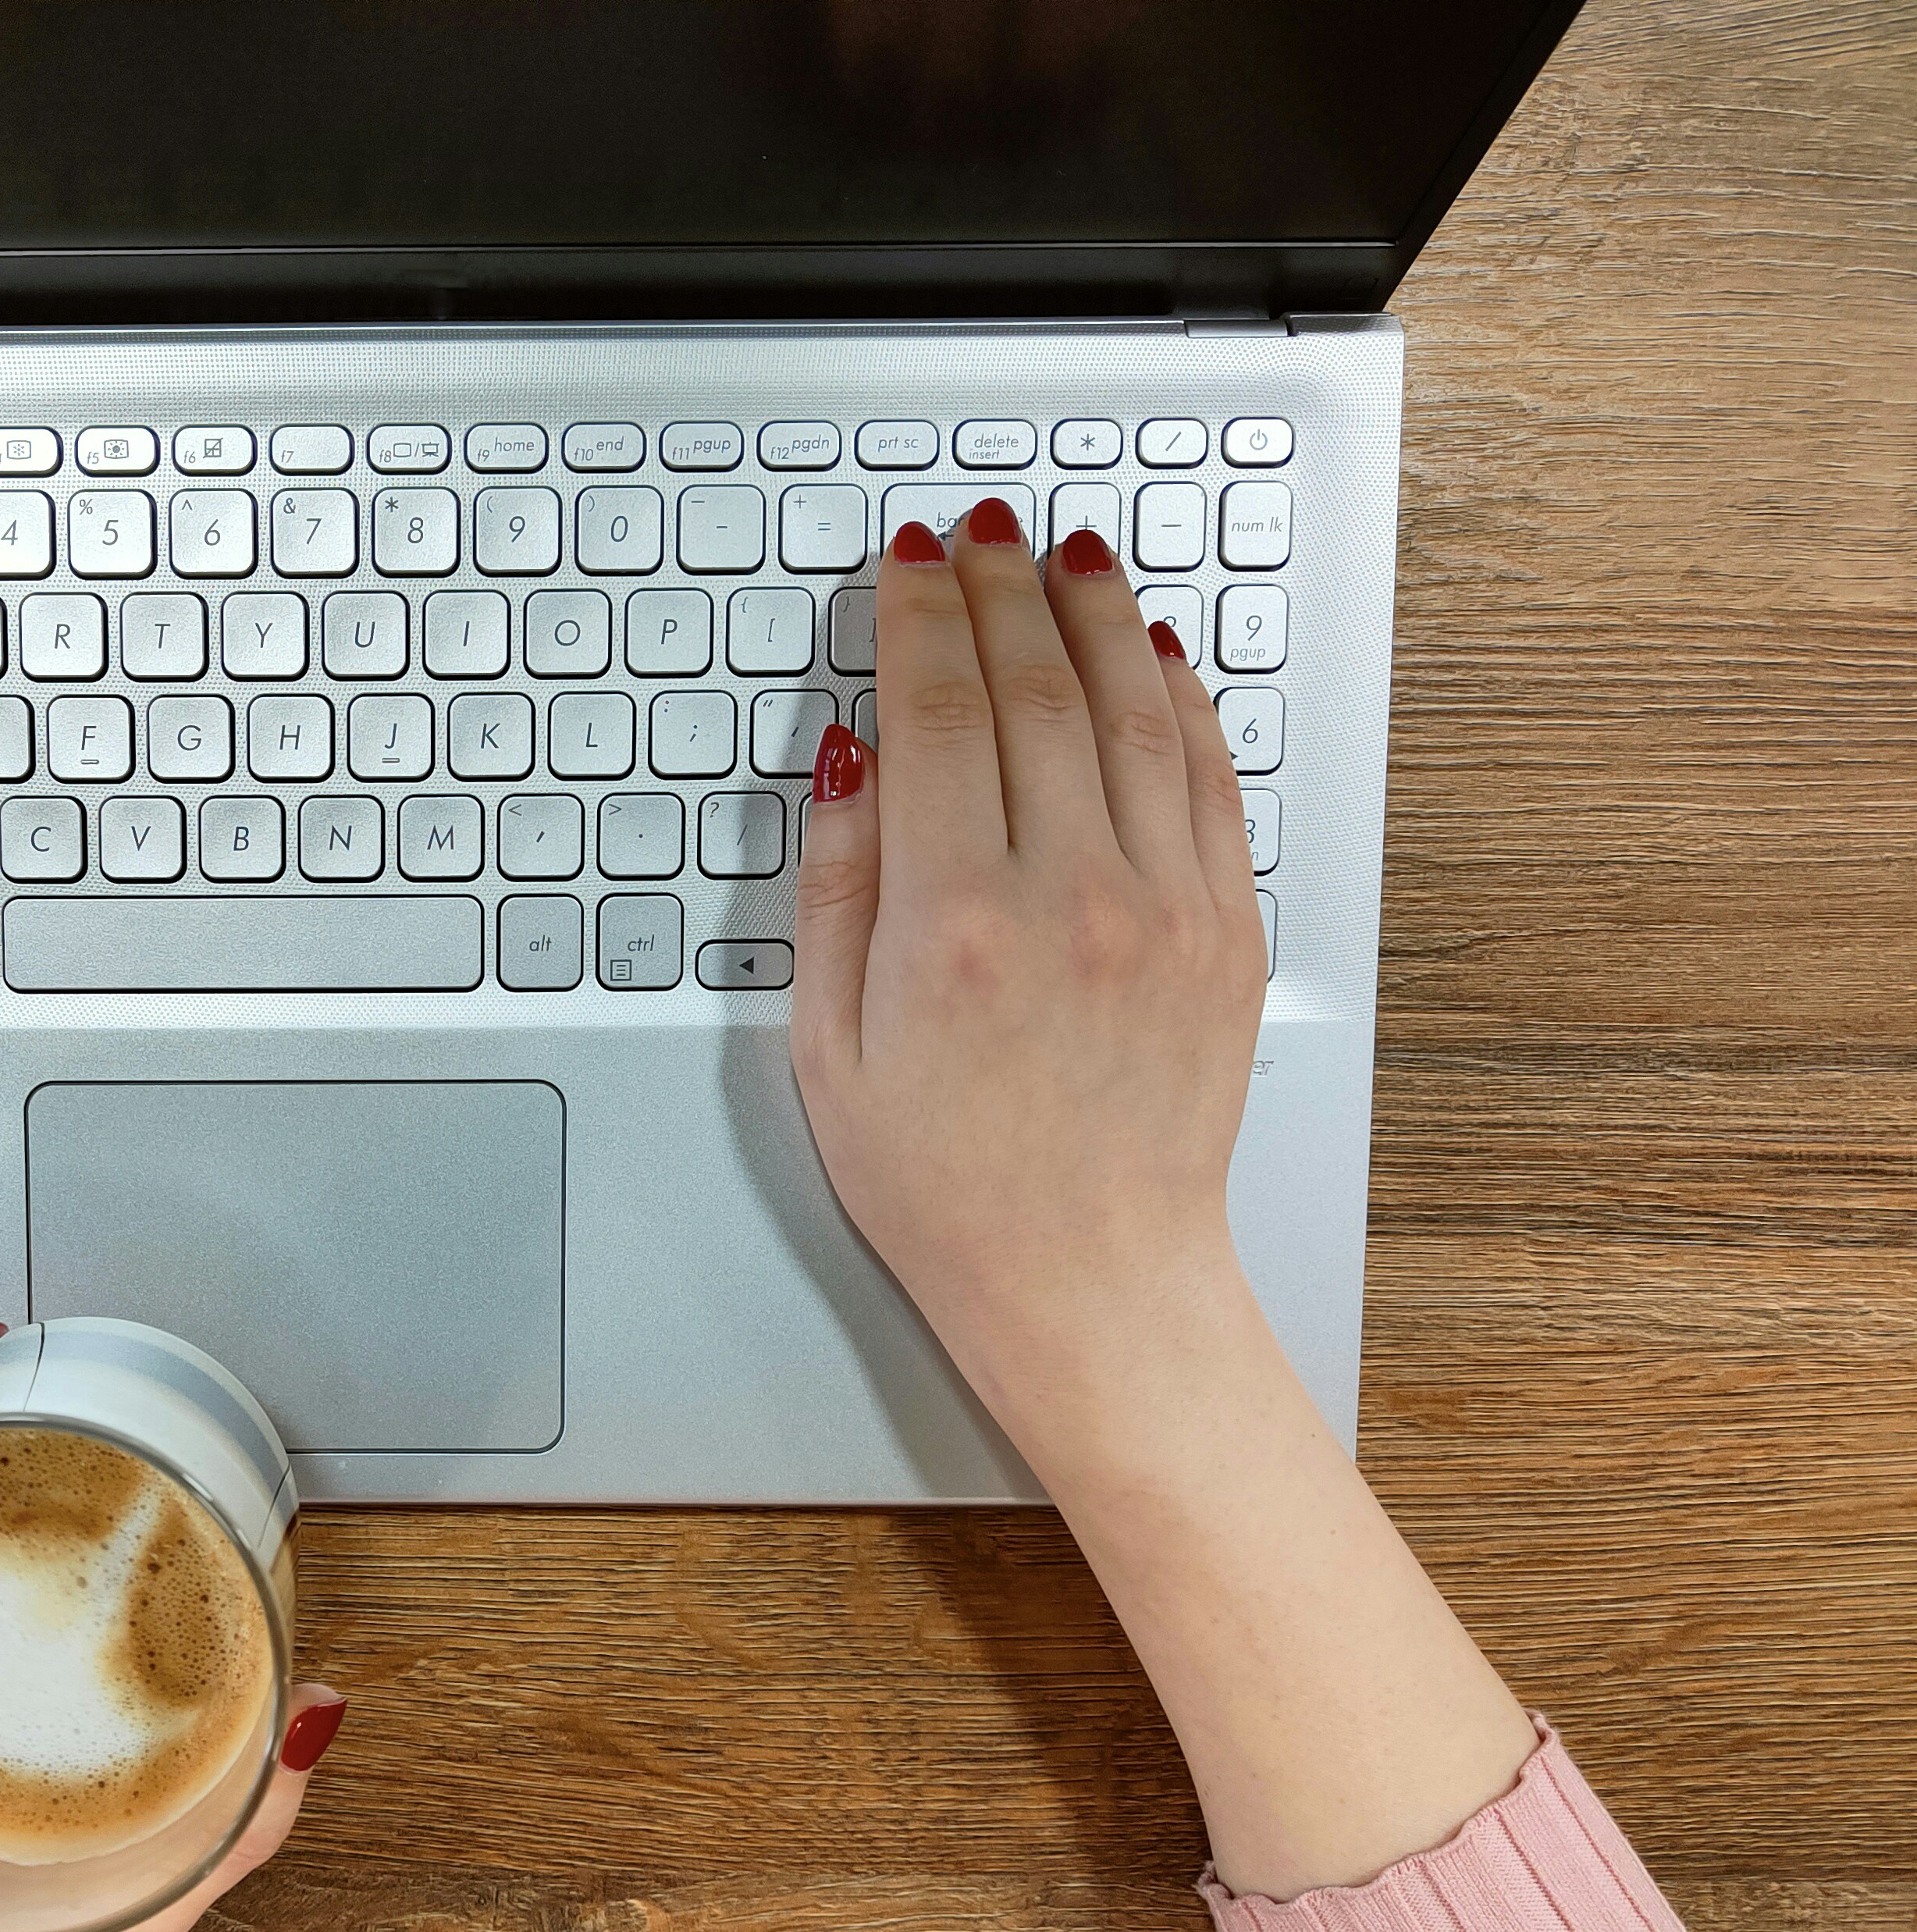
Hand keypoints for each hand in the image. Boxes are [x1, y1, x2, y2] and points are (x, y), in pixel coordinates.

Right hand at [791, 509, 1269, 1444]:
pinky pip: (1206, 780)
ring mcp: (1162, 909)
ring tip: (1066, 554)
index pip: (934, 714)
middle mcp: (1067, 898)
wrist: (1088, 1274)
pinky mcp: (1225, 932)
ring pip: (1129, 713)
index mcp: (952, 924)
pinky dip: (1178, 700)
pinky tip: (1150, 652)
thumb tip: (848, 759)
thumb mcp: (828, 1048)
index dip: (918, 617)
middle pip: (1032, 692)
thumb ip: (837, 889)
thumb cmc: (947, 1184)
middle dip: (999, 592)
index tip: (908, 563)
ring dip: (1093, 617)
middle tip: (979, 533)